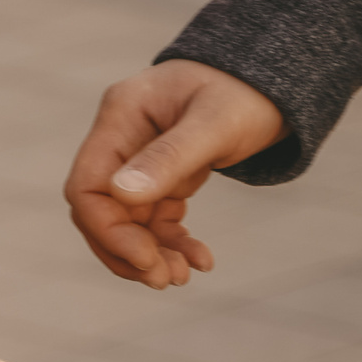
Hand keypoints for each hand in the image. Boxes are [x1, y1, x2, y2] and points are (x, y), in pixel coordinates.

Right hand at [62, 59, 284, 288]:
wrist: (274, 81)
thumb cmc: (246, 92)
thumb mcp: (216, 123)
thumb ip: (169, 157)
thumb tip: (122, 195)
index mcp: (121, 116)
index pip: (87, 186)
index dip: (107, 230)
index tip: (145, 259)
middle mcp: (120, 139)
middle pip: (100, 211)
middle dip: (129, 252)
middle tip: (166, 280)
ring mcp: (137, 159)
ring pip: (127, 223)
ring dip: (151, 255)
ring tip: (183, 277)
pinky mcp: (161, 176)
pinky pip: (154, 220)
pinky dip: (172, 244)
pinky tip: (199, 260)